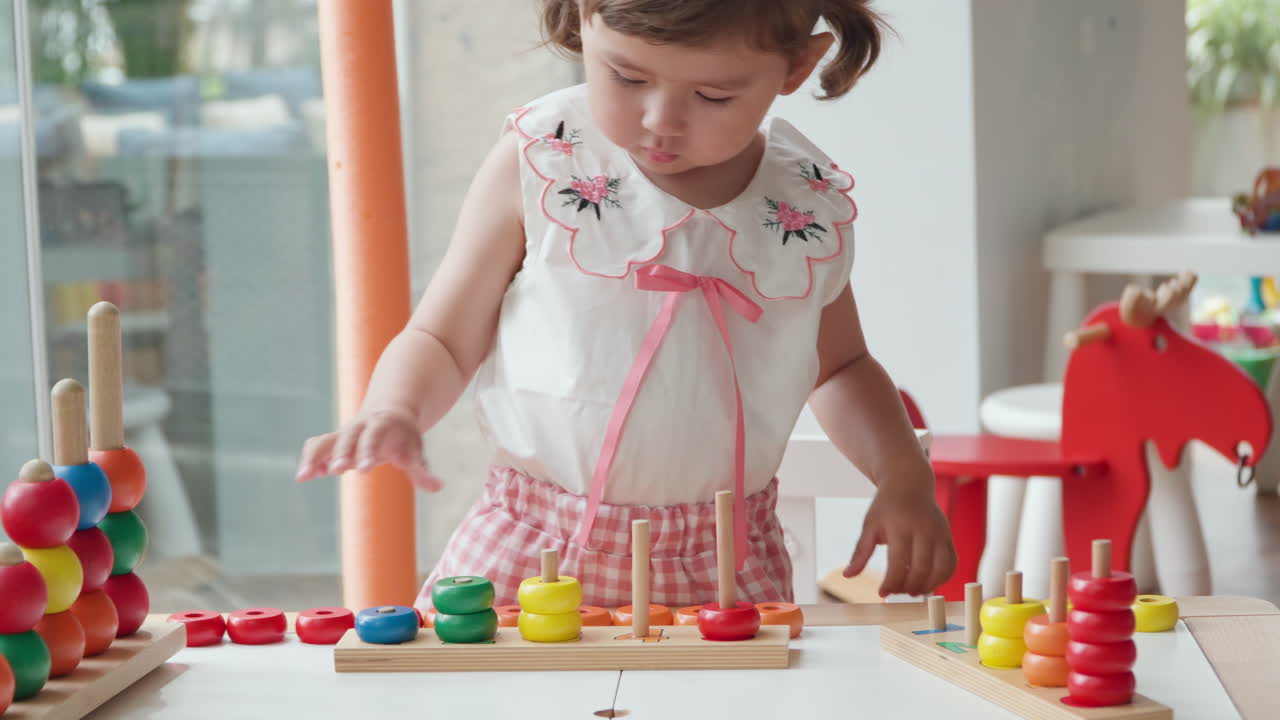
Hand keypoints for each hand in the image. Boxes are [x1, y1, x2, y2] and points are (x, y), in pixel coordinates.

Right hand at [295, 409, 441, 491]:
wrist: (389, 414)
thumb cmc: (404, 437)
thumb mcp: (416, 450)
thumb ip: (422, 470)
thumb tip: (438, 487)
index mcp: (382, 425)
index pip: (374, 436)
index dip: (369, 451)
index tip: (365, 469)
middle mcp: (359, 427)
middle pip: (347, 437)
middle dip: (341, 453)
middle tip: (336, 471)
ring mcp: (344, 434)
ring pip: (324, 441)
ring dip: (314, 457)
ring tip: (304, 477)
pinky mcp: (332, 443)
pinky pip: (317, 448)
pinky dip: (310, 460)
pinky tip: (305, 477)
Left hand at [842, 484, 955, 597]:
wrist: (909, 484)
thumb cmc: (886, 507)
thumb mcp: (869, 525)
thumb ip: (860, 552)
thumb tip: (847, 575)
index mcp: (900, 526)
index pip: (898, 563)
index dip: (891, 583)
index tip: (882, 593)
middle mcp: (924, 529)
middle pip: (921, 569)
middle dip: (908, 587)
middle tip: (897, 592)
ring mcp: (939, 532)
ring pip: (941, 568)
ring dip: (928, 586)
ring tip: (912, 590)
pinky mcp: (948, 535)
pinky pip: (951, 563)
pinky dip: (943, 578)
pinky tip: (927, 582)